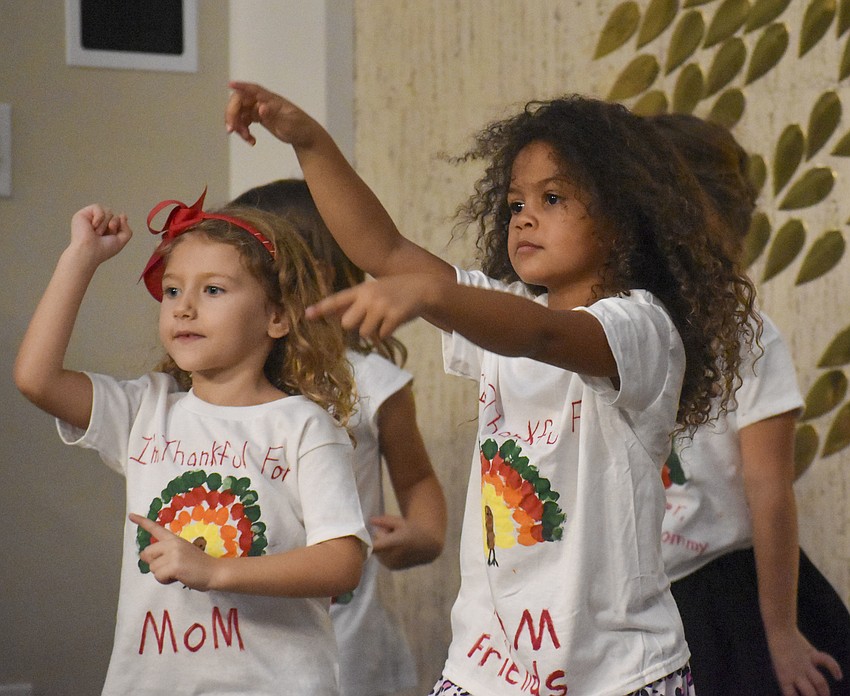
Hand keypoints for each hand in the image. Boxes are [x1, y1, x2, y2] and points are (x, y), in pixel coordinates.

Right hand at [70, 204, 132, 265]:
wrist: (89, 251)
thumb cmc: (103, 249)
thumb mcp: (121, 241)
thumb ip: (127, 230)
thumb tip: (123, 215)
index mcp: (106, 229)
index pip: (119, 219)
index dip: (119, 225)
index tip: (114, 233)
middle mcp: (99, 223)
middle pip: (114, 215)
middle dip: (114, 224)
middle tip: (104, 235)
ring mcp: (91, 218)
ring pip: (107, 211)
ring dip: (105, 224)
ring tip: (97, 233)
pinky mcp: (83, 214)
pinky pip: (97, 207)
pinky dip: (99, 217)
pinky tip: (93, 226)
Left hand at [129, 513, 216, 591]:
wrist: (214, 571)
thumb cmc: (199, 565)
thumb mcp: (182, 553)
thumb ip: (166, 553)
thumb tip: (148, 559)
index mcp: (174, 539)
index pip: (156, 528)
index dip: (142, 522)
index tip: (131, 515)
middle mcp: (172, 543)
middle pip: (146, 554)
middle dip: (154, 563)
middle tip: (169, 567)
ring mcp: (173, 553)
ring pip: (152, 567)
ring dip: (162, 574)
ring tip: (177, 572)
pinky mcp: (174, 565)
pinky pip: (159, 576)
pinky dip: (166, 580)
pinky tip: (178, 577)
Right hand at [225, 81, 320, 148]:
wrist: (305, 137)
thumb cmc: (301, 128)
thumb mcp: (289, 124)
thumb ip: (274, 116)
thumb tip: (261, 108)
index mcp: (272, 100)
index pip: (254, 89)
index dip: (241, 86)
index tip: (230, 85)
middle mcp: (264, 102)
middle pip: (241, 102)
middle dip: (232, 114)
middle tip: (231, 130)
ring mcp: (260, 110)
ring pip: (240, 113)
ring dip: (238, 125)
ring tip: (247, 139)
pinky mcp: (260, 118)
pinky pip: (245, 121)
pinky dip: (244, 131)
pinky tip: (251, 141)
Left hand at [306, 274, 434, 339]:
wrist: (423, 288)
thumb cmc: (395, 291)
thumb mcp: (374, 291)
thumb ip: (356, 302)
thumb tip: (337, 318)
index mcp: (361, 289)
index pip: (337, 300)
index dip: (322, 309)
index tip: (307, 315)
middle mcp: (369, 297)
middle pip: (348, 323)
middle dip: (356, 326)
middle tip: (370, 319)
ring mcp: (381, 307)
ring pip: (365, 333)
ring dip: (373, 331)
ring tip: (384, 319)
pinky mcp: (394, 316)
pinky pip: (381, 335)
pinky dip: (386, 333)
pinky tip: (394, 322)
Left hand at [370, 514, 443, 569]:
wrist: (427, 545)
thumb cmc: (412, 529)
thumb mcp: (399, 521)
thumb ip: (384, 520)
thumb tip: (370, 520)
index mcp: (393, 543)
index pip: (372, 546)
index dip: (365, 543)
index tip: (360, 539)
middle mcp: (391, 557)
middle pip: (375, 545)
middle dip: (381, 538)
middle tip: (392, 532)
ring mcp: (391, 564)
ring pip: (378, 552)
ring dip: (383, 546)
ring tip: (396, 541)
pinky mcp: (392, 568)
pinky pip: (382, 558)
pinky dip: (386, 553)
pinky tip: (397, 548)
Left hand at [768, 628, 842, 695]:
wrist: (778, 629)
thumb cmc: (778, 649)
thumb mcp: (780, 666)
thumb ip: (789, 678)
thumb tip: (795, 688)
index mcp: (784, 677)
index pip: (791, 695)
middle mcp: (795, 672)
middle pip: (810, 693)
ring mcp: (804, 663)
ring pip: (819, 682)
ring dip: (825, 691)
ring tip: (826, 695)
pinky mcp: (812, 654)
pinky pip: (826, 661)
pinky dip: (834, 668)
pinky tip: (838, 676)